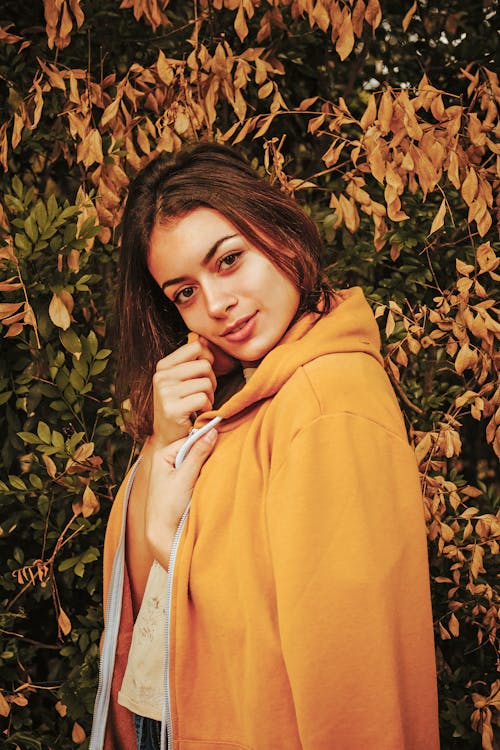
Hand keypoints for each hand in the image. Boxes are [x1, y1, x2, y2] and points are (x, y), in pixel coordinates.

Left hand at [144, 428, 217, 568]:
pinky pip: (195, 472)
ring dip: (205, 465)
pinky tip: (209, 478)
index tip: (221, 439)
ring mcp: (173, 473)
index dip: (204, 440)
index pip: (189, 440)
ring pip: (195, 461)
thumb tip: (212, 432)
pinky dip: (203, 474)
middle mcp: (166, 461)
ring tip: (216, 467)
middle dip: (206, 452)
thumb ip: (198, 454)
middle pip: (192, 450)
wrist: (162, 534)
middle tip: (222, 454)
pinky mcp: (180, 484)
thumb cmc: (168, 506)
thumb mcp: (185, 477)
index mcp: (162, 455)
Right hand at [152, 336, 216, 445]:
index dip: (207, 359)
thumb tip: (203, 337)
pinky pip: (203, 399)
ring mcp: (165, 392)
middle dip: (210, 381)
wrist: (168, 436)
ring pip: (206, 383)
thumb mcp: (183, 379)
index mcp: (163, 366)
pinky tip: (197, 413)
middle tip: (203, 394)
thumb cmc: (181, 404)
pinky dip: (207, 408)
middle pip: (204, 365)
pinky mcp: (172, 409)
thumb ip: (193, 359)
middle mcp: (161, 377)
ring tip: (199, 405)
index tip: (203, 374)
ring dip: (209, 396)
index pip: (196, 346)